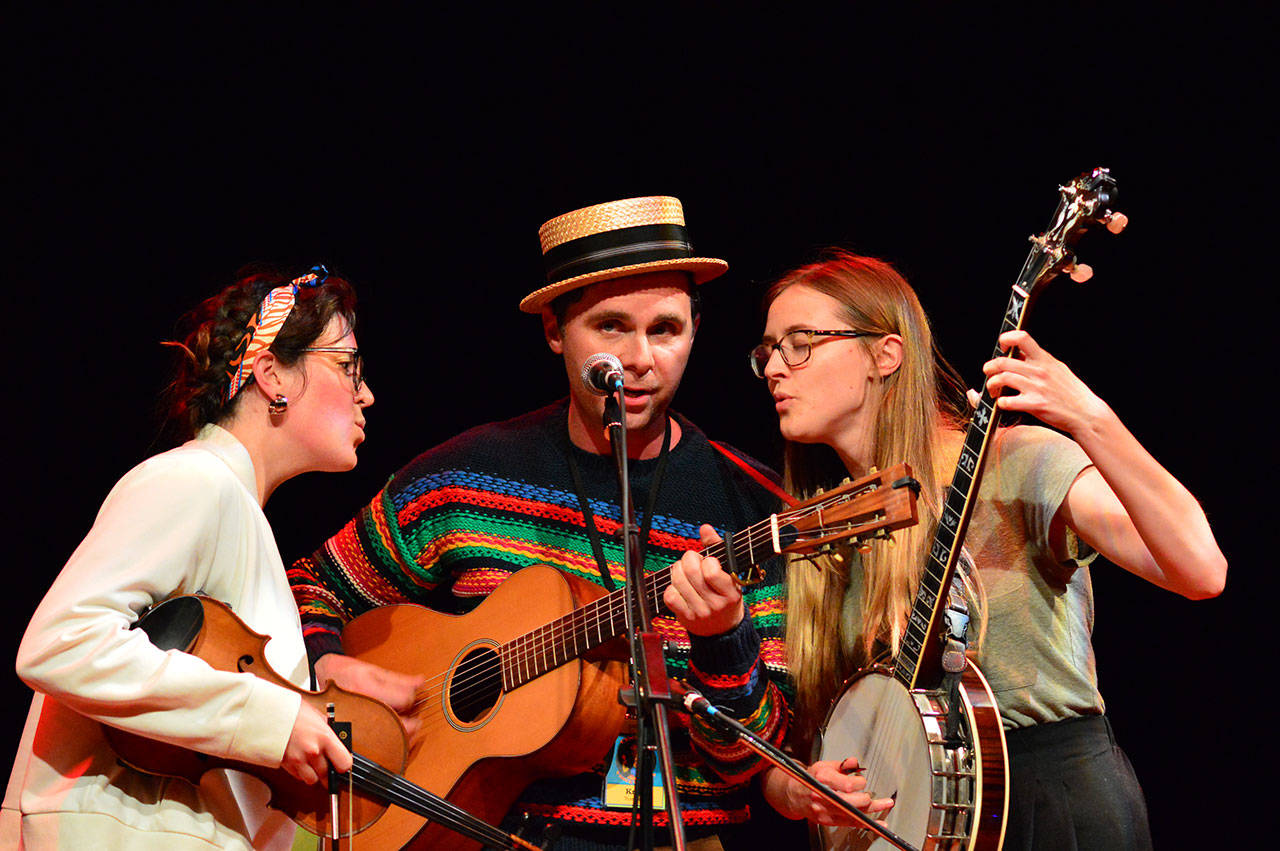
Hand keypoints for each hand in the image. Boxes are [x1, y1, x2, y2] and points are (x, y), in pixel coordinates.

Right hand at [281, 701, 352, 785]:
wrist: (268, 714)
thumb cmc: (292, 711)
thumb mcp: (317, 717)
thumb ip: (328, 730)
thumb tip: (336, 739)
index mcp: (325, 738)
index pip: (344, 763)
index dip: (344, 765)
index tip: (342, 764)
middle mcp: (314, 751)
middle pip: (328, 775)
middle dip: (329, 772)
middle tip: (329, 766)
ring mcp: (299, 760)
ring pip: (313, 780)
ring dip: (314, 775)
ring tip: (313, 764)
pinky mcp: (287, 765)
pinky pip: (298, 776)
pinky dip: (301, 773)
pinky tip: (300, 762)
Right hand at [314, 653, 423, 737]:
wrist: (323, 677)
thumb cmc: (347, 671)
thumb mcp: (374, 670)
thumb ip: (399, 680)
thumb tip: (421, 683)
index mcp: (367, 688)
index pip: (403, 700)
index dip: (414, 698)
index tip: (416, 697)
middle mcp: (361, 707)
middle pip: (399, 724)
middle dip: (413, 723)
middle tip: (417, 719)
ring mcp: (356, 721)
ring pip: (388, 737)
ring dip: (403, 733)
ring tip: (407, 726)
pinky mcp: (353, 732)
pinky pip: (376, 742)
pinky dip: (389, 740)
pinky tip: (392, 733)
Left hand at [663, 525, 744, 636]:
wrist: (724, 629)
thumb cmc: (726, 594)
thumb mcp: (729, 572)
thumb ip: (717, 547)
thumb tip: (704, 528)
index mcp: (731, 592)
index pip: (711, 571)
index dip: (706, 560)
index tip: (708, 561)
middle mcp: (716, 604)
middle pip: (691, 573)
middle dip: (688, 559)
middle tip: (691, 560)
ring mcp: (700, 613)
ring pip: (677, 582)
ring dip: (677, 570)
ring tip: (684, 571)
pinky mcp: (686, 618)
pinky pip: (670, 596)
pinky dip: (671, 587)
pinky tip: (679, 587)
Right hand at [794, 757, 893, 825]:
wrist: (794, 795)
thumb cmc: (810, 779)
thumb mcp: (823, 766)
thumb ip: (841, 765)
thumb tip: (854, 762)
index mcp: (822, 779)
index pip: (847, 785)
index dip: (859, 783)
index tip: (861, 781)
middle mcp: (823, 796)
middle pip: (851, 802)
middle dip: (866, 799)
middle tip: (870, 795)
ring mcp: (825, 810)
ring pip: (853, 813)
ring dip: (872, 810)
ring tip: (885, 804)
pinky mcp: (828, 821)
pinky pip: (850, 824)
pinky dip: (866, 824)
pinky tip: (878, 823)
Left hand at [968, 330, 1107, 435]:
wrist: (1086, 413)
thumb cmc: (1071, 392)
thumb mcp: (1057, 368)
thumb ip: (1038, 360)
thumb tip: (1019, 352)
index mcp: (1044, 359)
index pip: (1022, 338)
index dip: (1006, 339)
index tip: (1002, 347)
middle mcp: (1039, 371)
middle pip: (1003, 361)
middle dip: (989, 367)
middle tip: (988, 373)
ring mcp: (1037, 387)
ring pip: (1002, 378)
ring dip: (992, 384)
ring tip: (993, 390)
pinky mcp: (1035, 404)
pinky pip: (1007, 401)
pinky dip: (1000, 402)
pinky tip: (1003, 403)